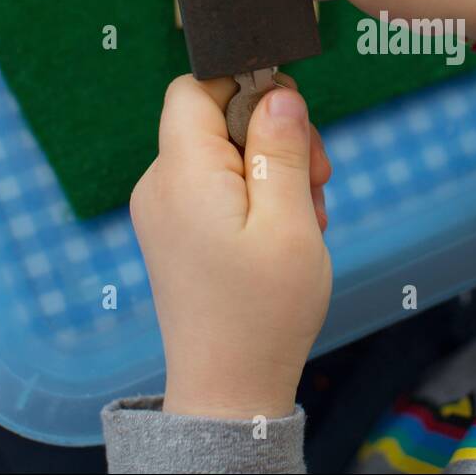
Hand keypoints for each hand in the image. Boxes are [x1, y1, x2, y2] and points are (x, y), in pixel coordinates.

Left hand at [129, 74, 331, 419]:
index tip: (291, 120)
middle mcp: (161, 186)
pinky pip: (217, 187)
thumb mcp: (290, 222)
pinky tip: (285, 232)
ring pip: (224, 154)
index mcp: (182, 174)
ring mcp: (165, 211)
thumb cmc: (262, 311)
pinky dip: (257, 197)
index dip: (245, 86)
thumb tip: (278, 91)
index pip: (193, 88)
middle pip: (216, 119)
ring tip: (303, 218)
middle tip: (315, 180)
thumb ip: (280, 148)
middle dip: (272, 136)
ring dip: (272, 170)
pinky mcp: (177, 232)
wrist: (229, 388)